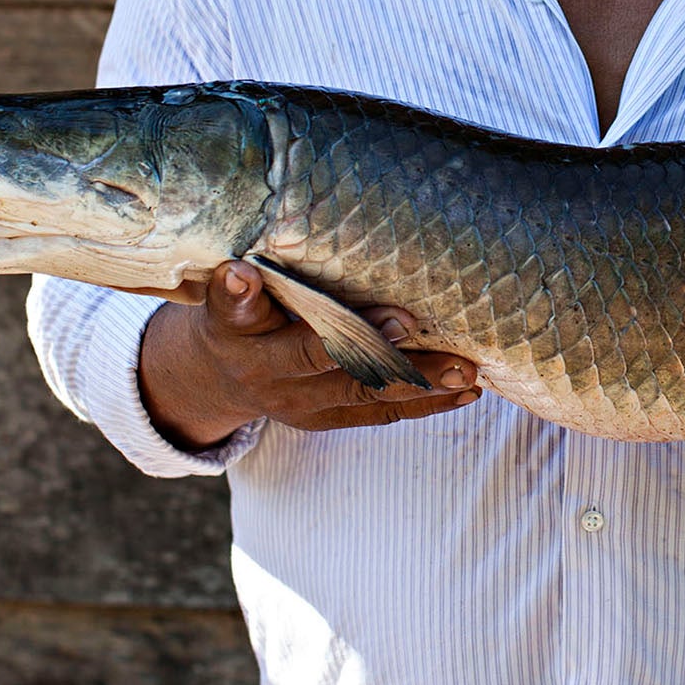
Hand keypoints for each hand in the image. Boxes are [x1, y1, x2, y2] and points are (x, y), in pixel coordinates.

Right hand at [139, 259, 479, 448]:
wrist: (219, 378)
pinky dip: (425, 402)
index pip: (236, 309)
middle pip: (315, 355)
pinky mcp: (324, 419)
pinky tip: (465, 391)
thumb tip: (244, 265)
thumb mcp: (229, 292)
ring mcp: (297, 402)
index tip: (243, 274)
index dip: (241, 294)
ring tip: (463, 369)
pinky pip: (378, 413)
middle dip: (365, 341)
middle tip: (407, 321)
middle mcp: (263, 370)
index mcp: (233, 328)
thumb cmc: (239, 315)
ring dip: (416, 380)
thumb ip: (243, 283)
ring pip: (361, 391)